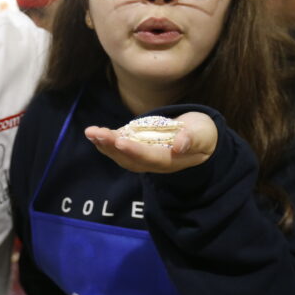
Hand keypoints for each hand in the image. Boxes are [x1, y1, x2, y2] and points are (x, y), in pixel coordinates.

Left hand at [84, 112, 217, 173]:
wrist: (198, 137)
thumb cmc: (202, 135)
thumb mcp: (203, 135)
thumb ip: (192, 140)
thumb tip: (179, 145)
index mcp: (170, 160)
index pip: (151, 158)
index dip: (135, 151)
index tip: (120, 141)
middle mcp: (153, 162)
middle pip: (130, 158)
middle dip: (112, 146)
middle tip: (96, 133)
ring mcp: (143, 157)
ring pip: (121, 155)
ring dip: (104, 144)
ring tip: (91, 132)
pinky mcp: (136, 148)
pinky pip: (119, 147)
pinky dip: (105, 141)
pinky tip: (94, 133)